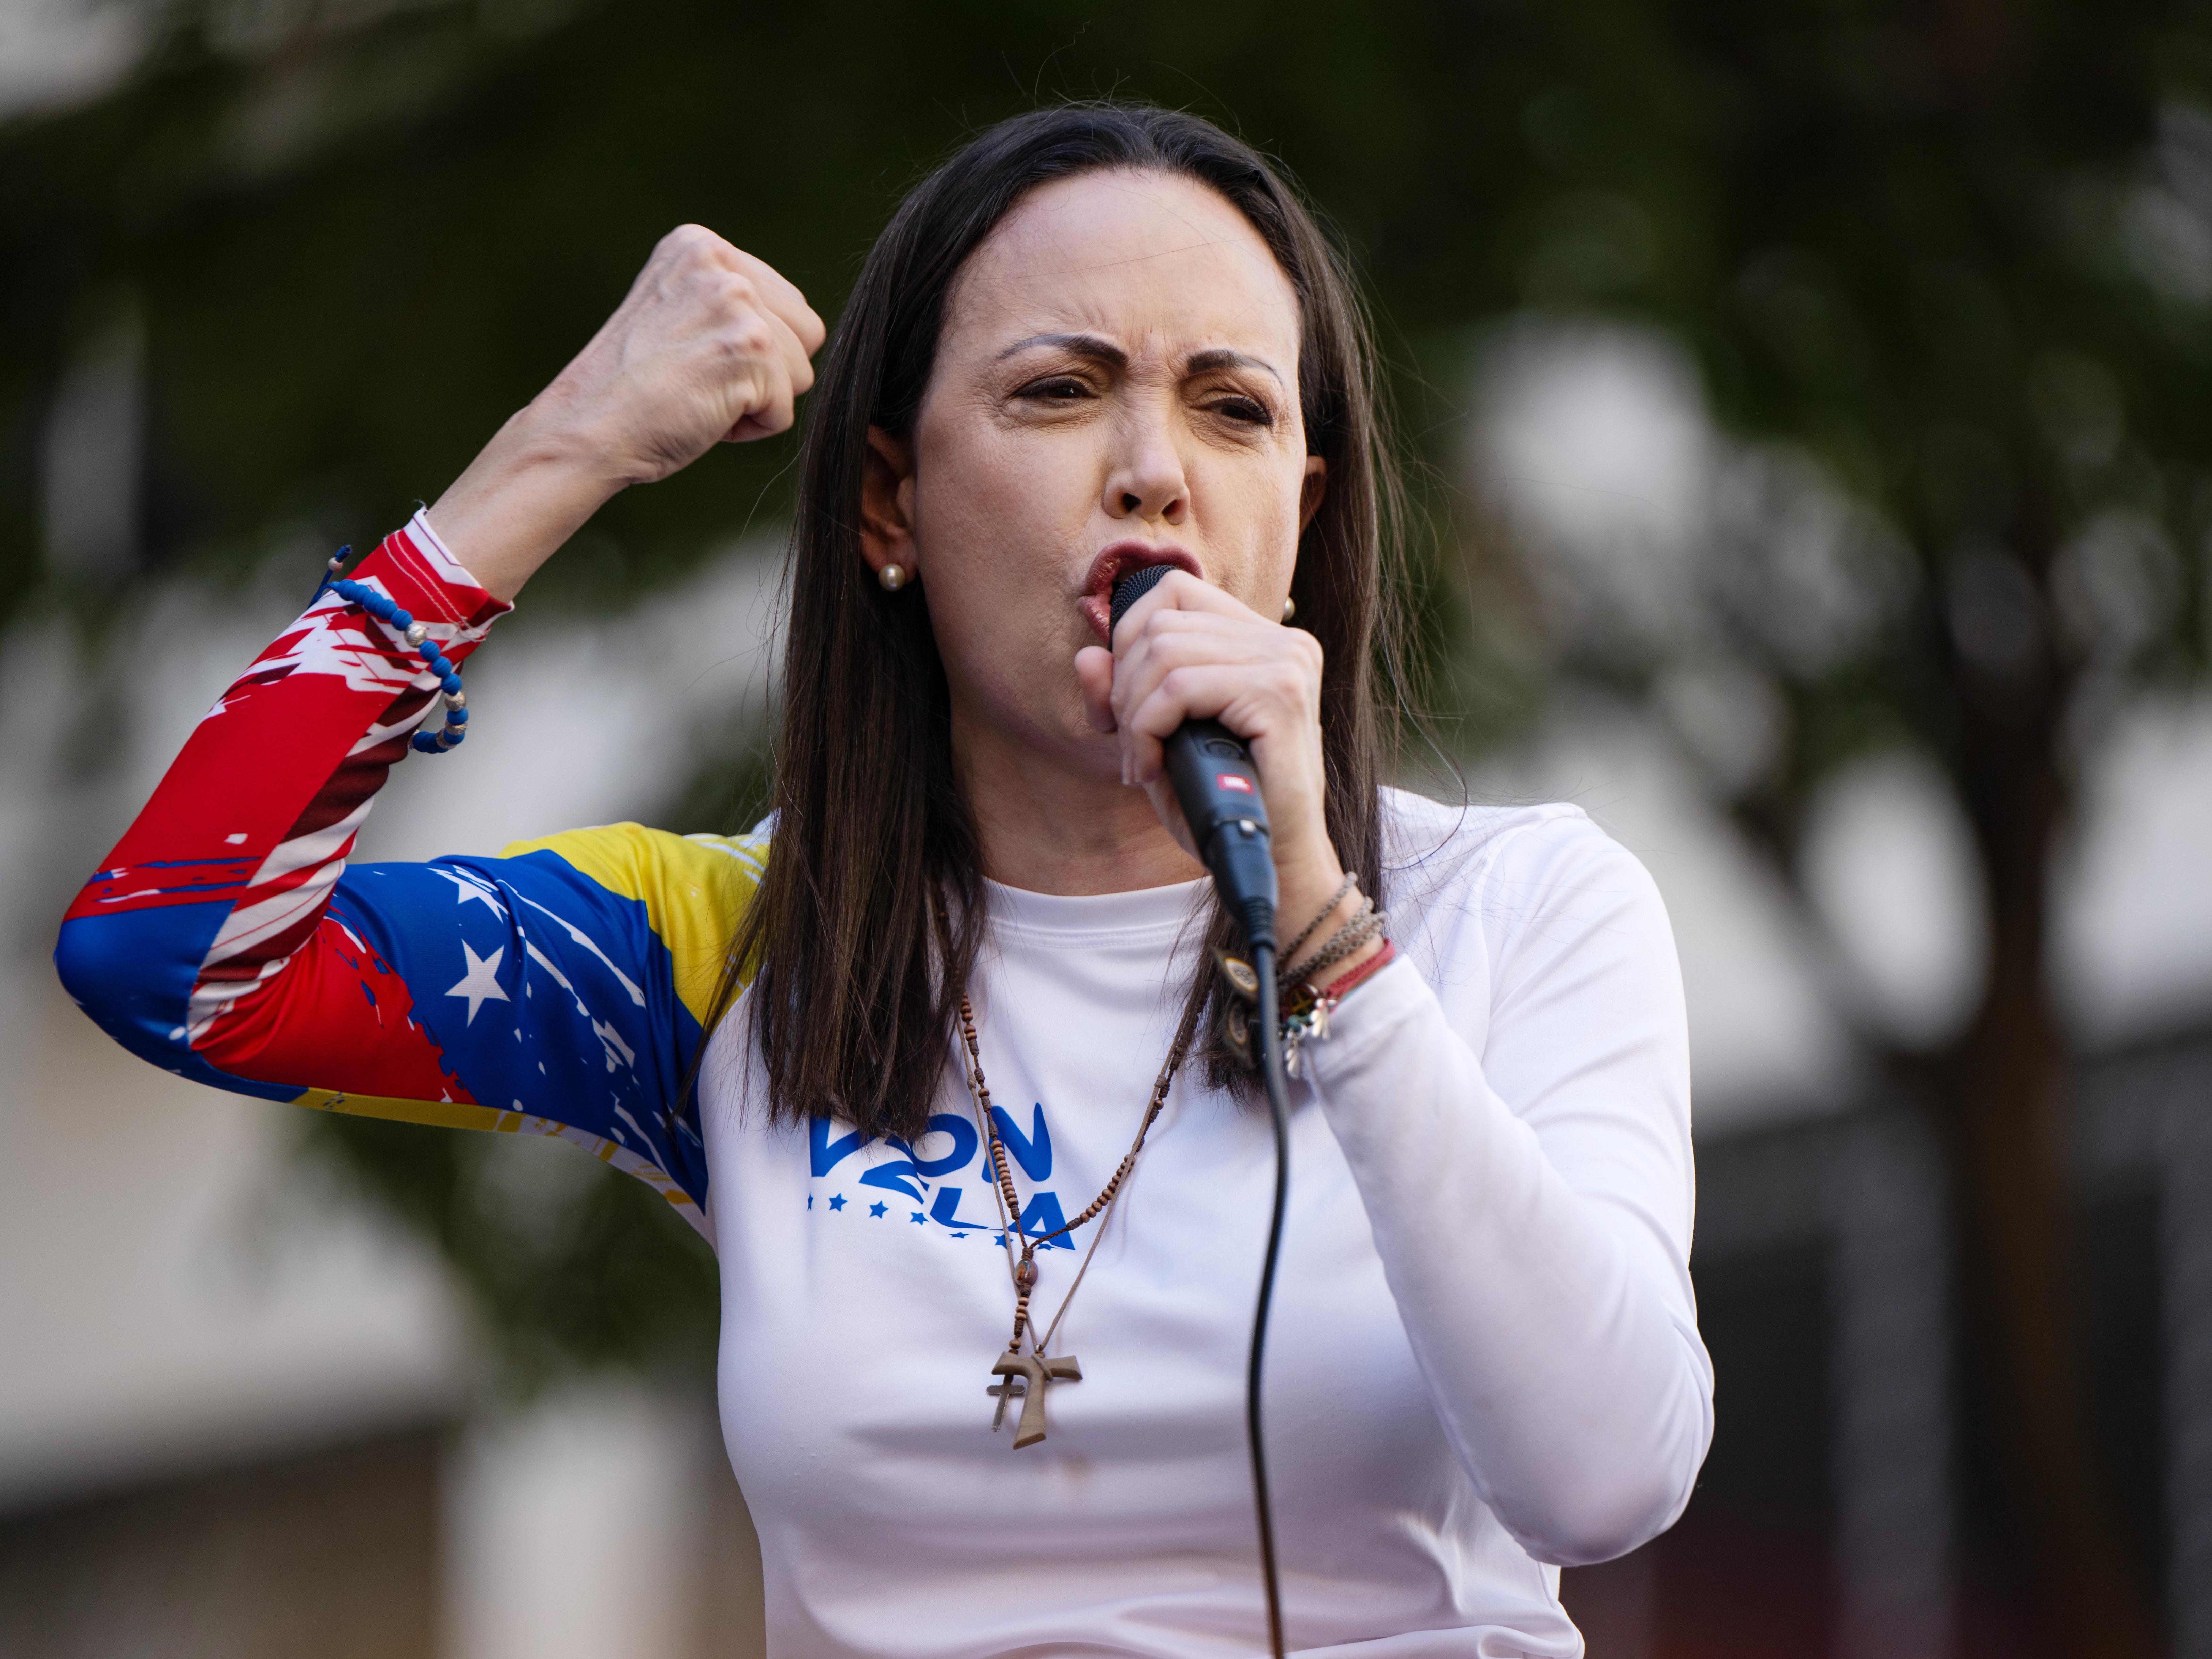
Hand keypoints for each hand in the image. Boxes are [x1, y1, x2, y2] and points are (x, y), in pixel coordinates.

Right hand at [428, 226, 825, 598]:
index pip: (787, 304)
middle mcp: (721, 262)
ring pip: (800, 373)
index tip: (695, 358)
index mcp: (699, 245)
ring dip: (757, 402)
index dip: (752, 350)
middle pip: (805, 334)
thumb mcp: (678, 315)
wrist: (586, 428)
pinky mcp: (750, 347)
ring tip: (698, 397)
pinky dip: (750, 429)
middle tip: (700, 381)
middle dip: (767, 373)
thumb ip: (727, 302)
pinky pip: (785, 411)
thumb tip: (799, 323)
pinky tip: (702, 416)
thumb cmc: (630, 389)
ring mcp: (736, 302)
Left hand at [1074, 572, 1369, 969]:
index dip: (1127, 638)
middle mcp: (1281, 640)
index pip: (1172, 592)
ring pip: (1164, 651)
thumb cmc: (1220, 802)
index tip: (1124, 704)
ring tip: (1144, 761)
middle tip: (1133, 745)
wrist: (1272, 860)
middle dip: (1124, 686)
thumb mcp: (1159, 739)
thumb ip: (1122, 694)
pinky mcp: (1279, 693)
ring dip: (1134, 713)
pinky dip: (1148, 728)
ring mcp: (1285, 662)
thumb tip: (1086, 656)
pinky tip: (1154, 766)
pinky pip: (1179, 688)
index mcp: (1261, 639)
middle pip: (1160, 622)